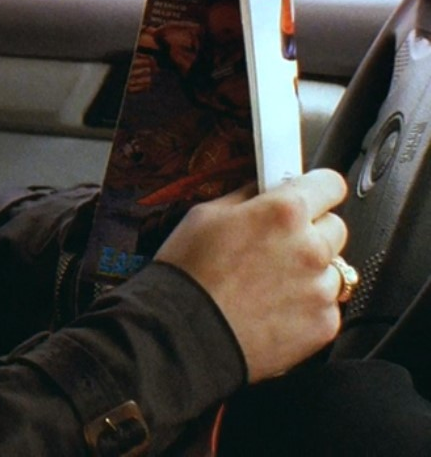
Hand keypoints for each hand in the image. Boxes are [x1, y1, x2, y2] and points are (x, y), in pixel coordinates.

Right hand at [154, 168, 347, 381]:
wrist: (182, 333)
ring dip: (310, 272)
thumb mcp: (205, 215)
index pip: (329, 183)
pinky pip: (326, 306)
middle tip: (276, 244)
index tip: (309, 195)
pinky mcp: (324, 323)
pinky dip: (307, 306)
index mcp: (284, 212)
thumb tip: (265, 190)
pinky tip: (273, 308)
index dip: (316, 189)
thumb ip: (247, 197)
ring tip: (269, 284)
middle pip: (335, 227)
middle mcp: (311, 247)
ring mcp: (321, 288)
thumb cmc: (188, 274)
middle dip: (311, 231)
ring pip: (333, 269)